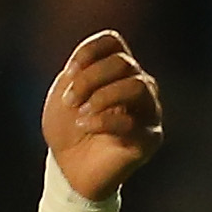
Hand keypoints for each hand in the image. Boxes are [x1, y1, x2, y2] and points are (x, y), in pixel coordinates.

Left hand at [41, 31, 165, 198]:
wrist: (68, 170)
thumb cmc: (67, 130)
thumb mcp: (62, 95)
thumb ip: (77, 72)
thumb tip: (91, 62)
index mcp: (117, 71)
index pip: (113, 41)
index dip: (89, 51)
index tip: (69, 72)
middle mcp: (138, 85)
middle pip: (124, 62)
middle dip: (90, 78)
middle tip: (70, 101)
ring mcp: (149, 111)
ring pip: (138, 86)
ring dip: (102, 97)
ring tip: (81, 114)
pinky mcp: (149, 138)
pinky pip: (134, 122)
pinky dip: (103, 121)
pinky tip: (85, 127)